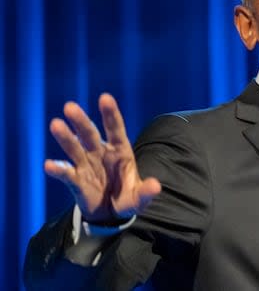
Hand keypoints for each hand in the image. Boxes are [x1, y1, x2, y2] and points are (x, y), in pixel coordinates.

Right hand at [44, 93, 160, 223]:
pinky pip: (66, 173)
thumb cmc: (128, 198)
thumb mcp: (139, 197)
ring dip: (66, 137)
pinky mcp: (75, 180)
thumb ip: (146, 192)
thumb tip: (155, 187)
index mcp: (121, 151)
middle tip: (70, 106)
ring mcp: (86, 165)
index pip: (116, 129)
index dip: (110, 114)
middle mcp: (101, 153)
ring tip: (56, 124)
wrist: (111, 214)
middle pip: (90, 134)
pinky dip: (58, 169)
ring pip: (74, 148)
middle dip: (81, 121)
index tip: (104, 98)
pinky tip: (50, 165)